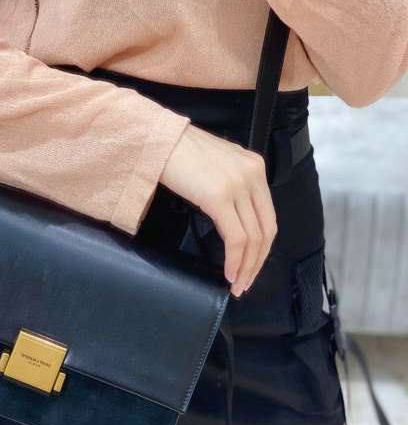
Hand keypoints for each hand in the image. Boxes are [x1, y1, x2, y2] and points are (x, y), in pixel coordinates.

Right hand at [159, 124, 277, 296]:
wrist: (157, 140)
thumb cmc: (177, 152)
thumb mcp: (216, 165)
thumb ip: (231, 185)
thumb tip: (232, 216)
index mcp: (254, 167)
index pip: (268, 216)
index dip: (263, 247)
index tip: (252, 266)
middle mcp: (252, 175)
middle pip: (265, 230)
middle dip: (257, 262)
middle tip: (246, 283)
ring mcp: (238, 185)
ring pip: (253, 238)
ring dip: (246, 267)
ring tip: (236, 284)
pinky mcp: (219, 196)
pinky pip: (236, 238)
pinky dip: (235, 260)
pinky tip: (229, 273)